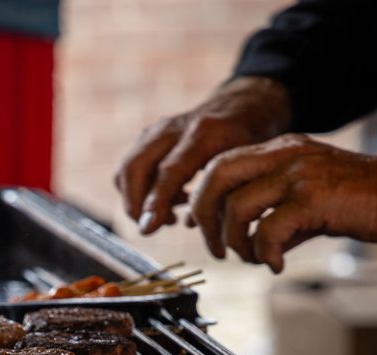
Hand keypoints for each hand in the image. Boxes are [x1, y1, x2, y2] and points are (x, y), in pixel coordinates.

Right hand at [115, 76, 291, 233]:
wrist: (244, 104)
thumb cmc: (250, 140)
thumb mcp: (246, 165)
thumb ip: (221, 194)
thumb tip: (189, 224)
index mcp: (206, 133)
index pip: (170, 171)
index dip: (156, 202)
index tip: (147, 229)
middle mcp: (174, 127)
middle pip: (135, 167)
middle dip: (134, 204)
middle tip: (150, 228)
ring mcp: (157, 129)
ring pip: (127, 169)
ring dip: (137, 199)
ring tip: (168, 216)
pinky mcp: (147, 136)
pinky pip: (130, 168)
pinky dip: (139, 190)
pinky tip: (169, 201)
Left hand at [190, 134, 376, 272]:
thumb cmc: (363, 201)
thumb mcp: (310, 203)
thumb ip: (277, 217)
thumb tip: (251, 245)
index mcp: (280, 150)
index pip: (220, 165)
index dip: (203, 198)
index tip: (202, 227)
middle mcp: (285, 155)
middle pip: (217, 176)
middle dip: (205, 216)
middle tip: (216, 248)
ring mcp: (299, 174)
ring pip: (237, 206)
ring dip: (236, 241)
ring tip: (253, 258)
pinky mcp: (313, 198)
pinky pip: (268, 230)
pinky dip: (264, 253)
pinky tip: (276, 265)